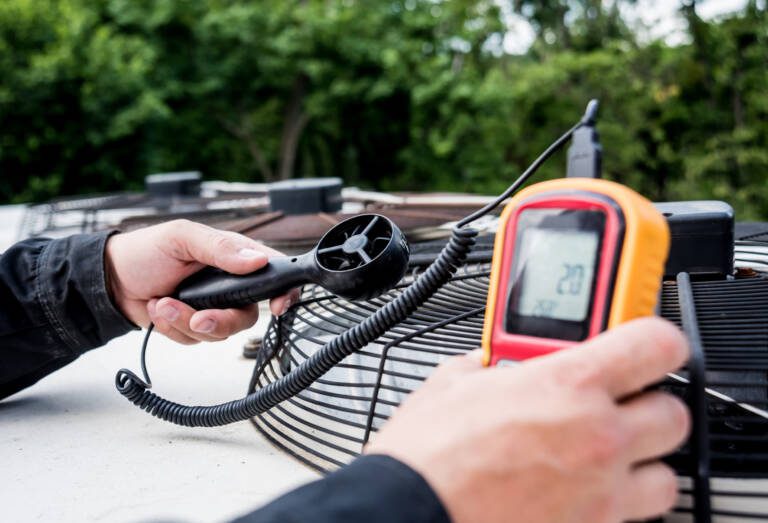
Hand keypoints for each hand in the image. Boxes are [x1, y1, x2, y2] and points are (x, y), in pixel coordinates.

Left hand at [104, 219, 298, 343]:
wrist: (110, 279)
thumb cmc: (146, 250)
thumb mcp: (183, 238)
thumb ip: (221, 248)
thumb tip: (256, 259)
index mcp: (234, 256)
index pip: (273, 272)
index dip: (284, 290)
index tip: (278, 305)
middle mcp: (229, 284)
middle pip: (248, 315)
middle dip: (220, 320)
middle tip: (198, 318)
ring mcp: (212, 307)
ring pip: (220, 332)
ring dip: (186, 322)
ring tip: (161, 304)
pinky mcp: (193, 325)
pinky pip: (195, 340)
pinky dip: (173, 328)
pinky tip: (157, 310)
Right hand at [365, 317, 690, 522]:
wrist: (410, 512)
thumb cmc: (427, 456)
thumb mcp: (452, 383)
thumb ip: (486, 364)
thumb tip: (487, 362)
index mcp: (568, 385)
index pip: (657, 344)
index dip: (656, 341)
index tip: (644, 343)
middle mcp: (597, 437)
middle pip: (674, 412)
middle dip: (649, 404)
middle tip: (616, 400)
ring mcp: (600, 492)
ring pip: (666, 474)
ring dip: (643, 460)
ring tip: (606, 452)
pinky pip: (634, 515)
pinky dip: (618, 501)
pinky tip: (584, 488)